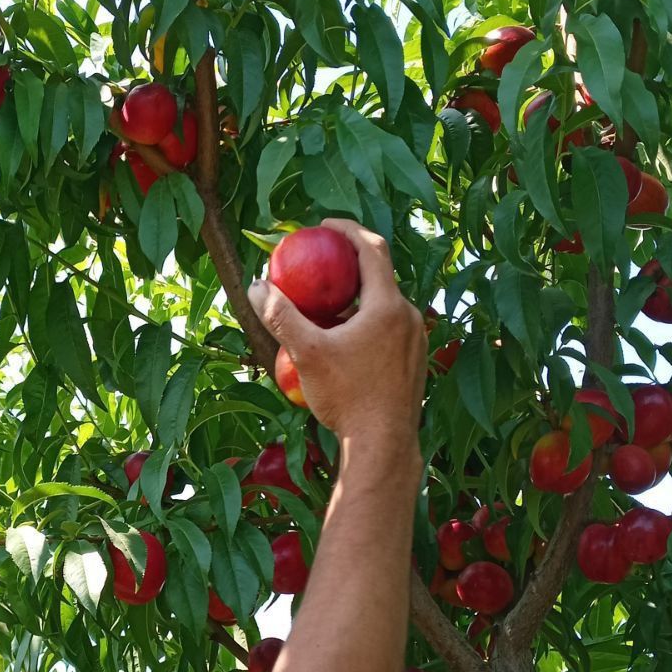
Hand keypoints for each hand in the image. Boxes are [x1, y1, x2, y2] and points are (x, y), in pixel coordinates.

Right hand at [248, 220, 425, 441]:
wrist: (382, 445)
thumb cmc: (346, 397)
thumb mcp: (307, 353)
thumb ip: (281, 317)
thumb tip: (255, 287)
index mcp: (388, 306)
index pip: (372, 249)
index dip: (347, 230)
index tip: (324, 226)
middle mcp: (409, 317)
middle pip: (379, 277)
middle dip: (349, 265)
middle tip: (320, 264)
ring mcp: (416, 341)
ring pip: (385, 305)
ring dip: (357, 298)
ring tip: (326, 306)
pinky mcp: (414, 362)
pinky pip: (389, 329)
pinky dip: (367, 323)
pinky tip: (343, 342)